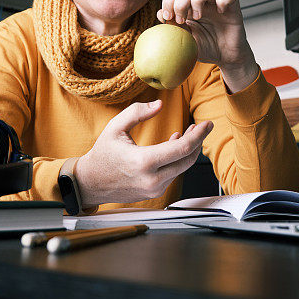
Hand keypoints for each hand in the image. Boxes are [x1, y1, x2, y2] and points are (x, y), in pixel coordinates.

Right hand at [74, 100, 212, 206]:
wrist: (90, 183)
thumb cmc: (102, 154)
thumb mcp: (116, 127)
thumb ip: (138, 112)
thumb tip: (159, 105)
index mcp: (144, 162)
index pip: (182, 149)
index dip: (199, 135)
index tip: (208, 124)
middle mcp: (152, 179)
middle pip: (187, 160)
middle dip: (197, 142)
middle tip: (201, 127)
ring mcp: (154, 189)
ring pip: (181, 168)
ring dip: (187, 151)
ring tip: (187, 133)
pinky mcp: (154, 193)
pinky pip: (173, 174)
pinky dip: (177, 160)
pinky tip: (173, 146)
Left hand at [158, 0, 259, 91]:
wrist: (225, 58)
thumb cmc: (207, 47)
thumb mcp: (185, 40)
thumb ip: (173, 27)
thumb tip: (159, 14)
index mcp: (189, 5)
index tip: (167, 16)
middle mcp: (203, 1)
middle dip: (180, 1)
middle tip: (180, 19)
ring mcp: (217, 2)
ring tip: (197, 16)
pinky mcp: (233, 7)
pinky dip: (223, 0)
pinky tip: (219, 12)